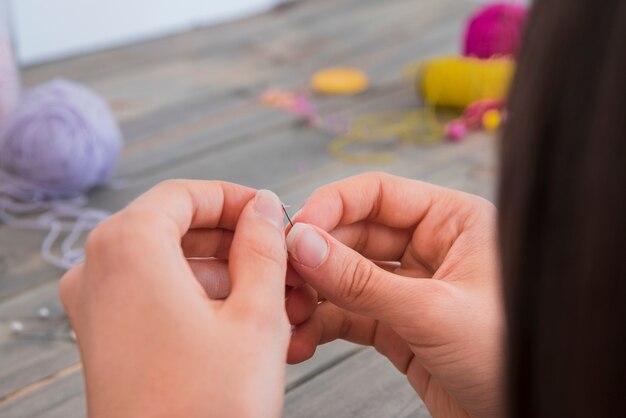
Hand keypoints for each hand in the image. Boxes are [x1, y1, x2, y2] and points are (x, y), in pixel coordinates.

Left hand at [60, 181, 289, 417]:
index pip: (184, 194)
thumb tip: (262, 207)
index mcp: (128, 246)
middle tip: (280, 259)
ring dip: (223, 272)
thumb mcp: (256, 313)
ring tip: (277, 297)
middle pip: (174, 227)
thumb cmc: (207, 405)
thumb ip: (262, 246)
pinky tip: (244, 319)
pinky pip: (154, 293)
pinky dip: (198, 296)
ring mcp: (95, 304)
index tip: (269, 213)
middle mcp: (97, 268)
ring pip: (167, 262)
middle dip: (233, 241)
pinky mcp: (103, 335)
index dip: (233, 199)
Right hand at [285, 172, 502, 417]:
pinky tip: (302, 336)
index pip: (379, 194)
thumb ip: (363, 280)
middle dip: (316, 256)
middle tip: (281, 275)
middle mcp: (430, 248)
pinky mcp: (398, 326)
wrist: (530, 417)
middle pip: (355, 235)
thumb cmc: (512, 356)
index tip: (296, 229)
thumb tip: (304, 244)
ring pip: (347, 277)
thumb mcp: (434, 312)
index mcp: (452, 221)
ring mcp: (411, 287)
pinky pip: (350, 314)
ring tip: (288, 313)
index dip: (332, 206)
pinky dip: (323, 324)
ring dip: (313, 293)